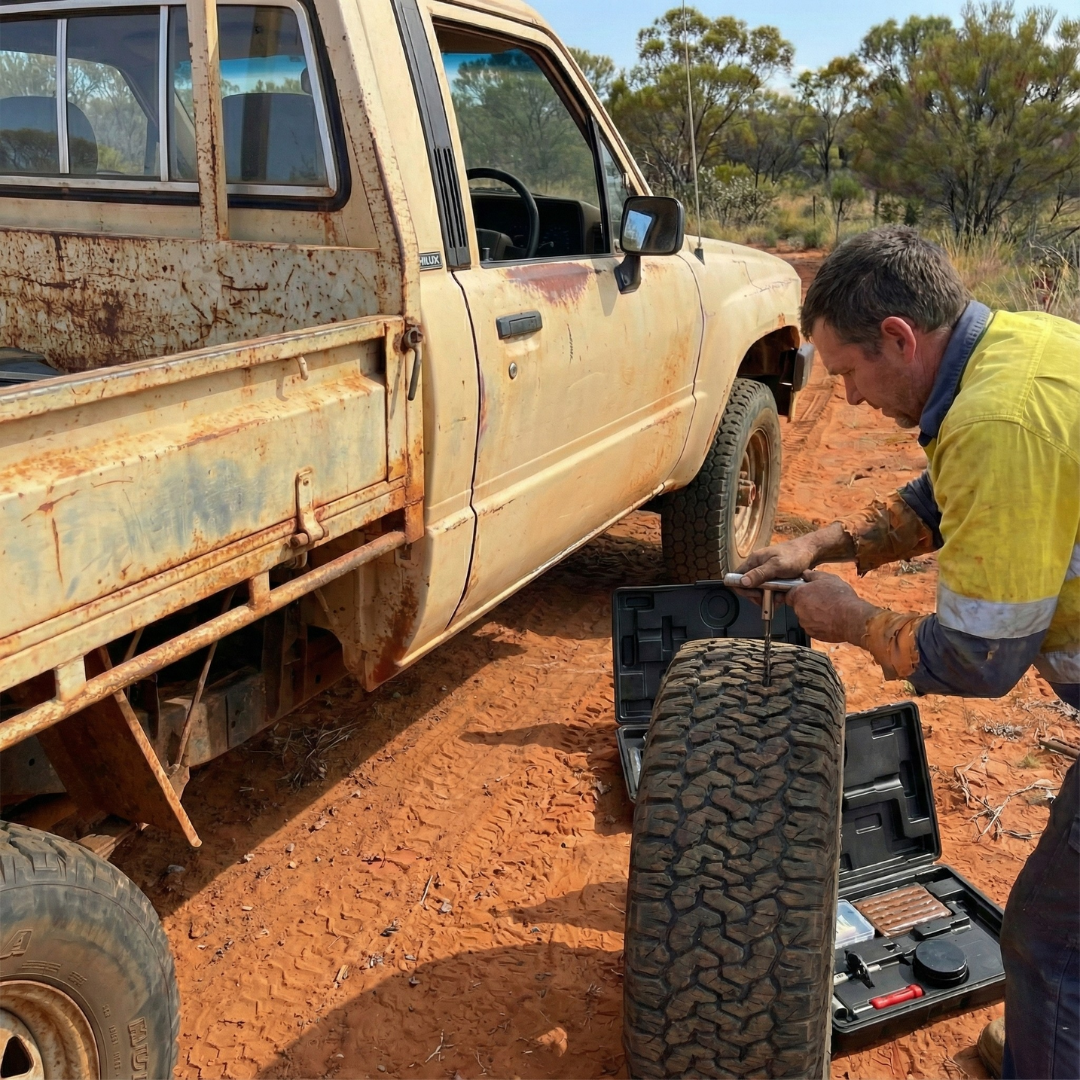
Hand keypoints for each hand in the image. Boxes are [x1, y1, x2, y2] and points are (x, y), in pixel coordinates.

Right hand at [733, 521, 854, 590]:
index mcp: (754, 561)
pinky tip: (781, 597)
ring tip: (778, 599)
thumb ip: (759, 574)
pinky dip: (774, 595)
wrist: (812, 552)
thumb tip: (743, 582)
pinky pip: (769, 589)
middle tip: (768, 600)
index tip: (756, 594)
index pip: (737, 577)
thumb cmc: (795, 555)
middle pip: (748, 586)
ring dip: (767, 597)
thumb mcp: (777, 565)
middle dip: (757, 596)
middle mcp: (757, 566)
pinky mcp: (774, 577)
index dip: (743, 588)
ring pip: (759, 590)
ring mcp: (765, 572)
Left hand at [787, 570, 879, 643]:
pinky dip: (819, 624)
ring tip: (828, 610)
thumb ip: (812, 575)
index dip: (798, 593)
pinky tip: (830, 619)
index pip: (789, 594)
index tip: (806, 592)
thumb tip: (805, 574)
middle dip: (807, 603)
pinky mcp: (813, 634)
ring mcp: (805, 623)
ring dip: (813, 614)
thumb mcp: (828, 578)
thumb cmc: (841, 598)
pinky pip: (813, 627)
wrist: (852, 619)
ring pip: (805, 617)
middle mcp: (799, 610)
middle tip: (821, 600)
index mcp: (799, 594)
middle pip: (798, 606)